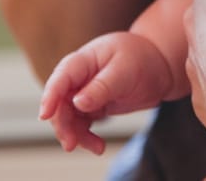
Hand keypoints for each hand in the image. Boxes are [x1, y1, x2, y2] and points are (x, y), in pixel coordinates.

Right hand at [39, 31, 173, 153]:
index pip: (61, 77)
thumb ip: (102, 86)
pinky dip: (86, 137)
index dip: (50, 95)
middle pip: (60, 102)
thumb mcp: (125, 70)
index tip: (45, 115)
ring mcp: (83, 92)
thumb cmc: (143, 59)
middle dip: (63, 124)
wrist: (160, 66)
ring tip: (95, 147)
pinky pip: (81, 124)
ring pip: (68, 117)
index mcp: (84, 60)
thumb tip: (78, 103)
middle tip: (72, 143)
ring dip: (75, 134)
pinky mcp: (91, 106)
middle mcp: (79, 77)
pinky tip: (98, 146)